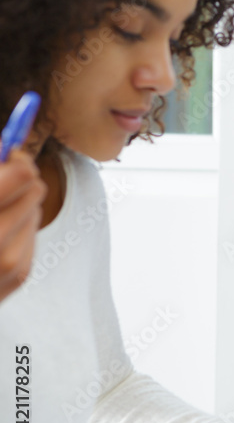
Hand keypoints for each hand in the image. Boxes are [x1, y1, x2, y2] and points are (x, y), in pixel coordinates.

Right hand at [0, 151, 44, 301]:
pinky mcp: (19, 275)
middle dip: (22, 180)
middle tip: (7, 176)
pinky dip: (19, 228)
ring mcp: (7, 262)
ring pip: (35, 211)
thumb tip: (7, 147)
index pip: (22, 175)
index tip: (11, 155)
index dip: (18, 160)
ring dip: (20, 205)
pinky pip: (32, 234)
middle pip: (35, 190)